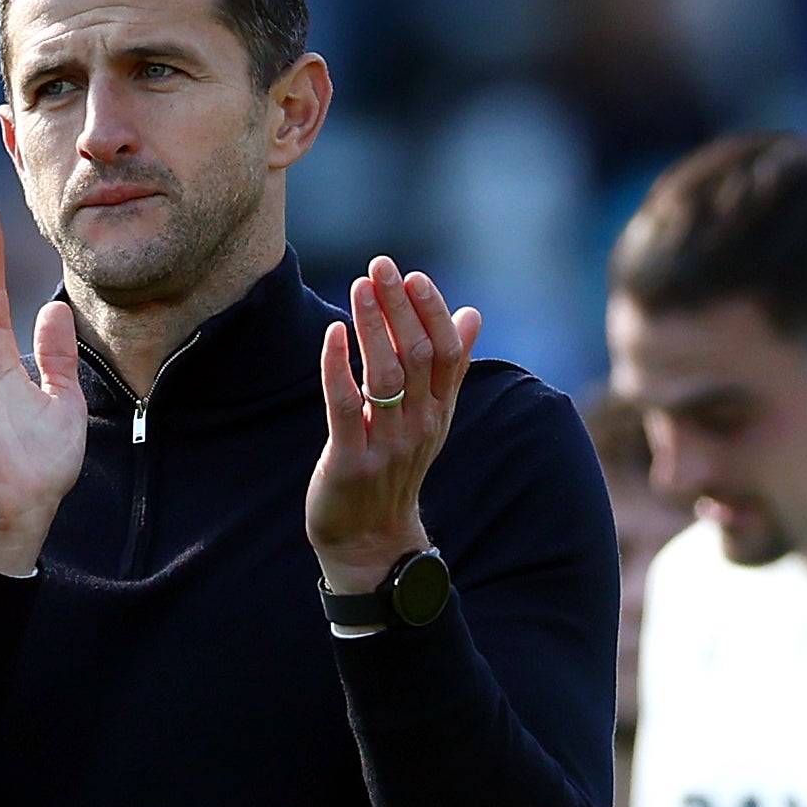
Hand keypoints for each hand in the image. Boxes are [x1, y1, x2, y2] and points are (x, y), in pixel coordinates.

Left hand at [312, 254, 476, 587]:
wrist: (370, 540)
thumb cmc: (394, 469)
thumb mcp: (428, 418)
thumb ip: (451, 367)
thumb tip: (473, 315)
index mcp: (439, 412)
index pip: (446, 354)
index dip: (433, 313)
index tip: (413, 276)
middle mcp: (419, 427)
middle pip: (417, 357)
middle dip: (399, 308)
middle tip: (381, 266)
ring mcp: (387, 445)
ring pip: (385, 375)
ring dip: (372, 326)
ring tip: (359, 286)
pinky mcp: (350, 460)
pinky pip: (345, 406)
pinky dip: (339, 366)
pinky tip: (334, 332)